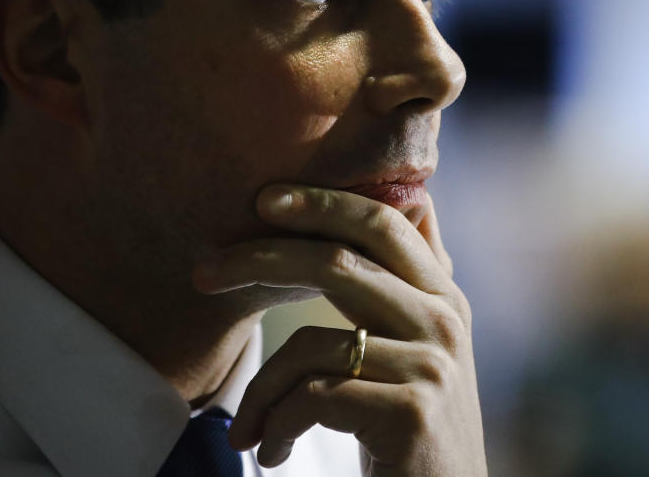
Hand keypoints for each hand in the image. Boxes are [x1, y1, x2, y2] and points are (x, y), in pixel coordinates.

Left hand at [193, 185, 486, 475]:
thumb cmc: (411, 422)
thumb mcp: (419, 342)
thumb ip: (410, 278)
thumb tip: (415, 198)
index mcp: (442, 293)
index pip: (381, 221)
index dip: (322, 202)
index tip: (263, 200)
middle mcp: (444, 320)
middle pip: (339, 262)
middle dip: (263, 259)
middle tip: (203, 273)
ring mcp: (431, 366)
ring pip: (312, 344)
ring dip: (262, 390)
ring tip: (247, 428)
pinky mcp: (412, 412)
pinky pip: (313, 396)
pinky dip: (276, 423)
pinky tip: (271, 450)